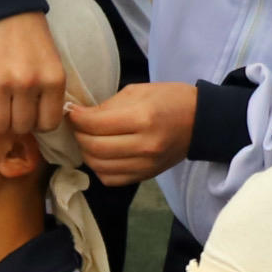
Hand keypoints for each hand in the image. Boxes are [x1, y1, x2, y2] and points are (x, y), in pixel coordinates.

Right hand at [0, 10, 67, 136]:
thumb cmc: (29, 38)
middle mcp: (28, 83)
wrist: (2, 7)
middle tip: (11, 106)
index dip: (38, 122)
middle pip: (20, 127)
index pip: (47, 124)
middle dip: (15, 121)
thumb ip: (49, 94)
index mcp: (53, 80)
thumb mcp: (52, 64)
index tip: (31, 112)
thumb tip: (38, 125)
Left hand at [65, 80, 196, 184]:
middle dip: (78, 135)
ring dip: (86, 153)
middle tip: (76, 125)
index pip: (96, 124)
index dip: (76, 118)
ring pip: (99, 166)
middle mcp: (144, 145)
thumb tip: (80, 116)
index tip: (70, 112)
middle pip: (94, 147)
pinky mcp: (146, 176)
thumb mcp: (138, 92)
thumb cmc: (169, 99)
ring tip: (86, 139)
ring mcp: (145, 164)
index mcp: (142, 118)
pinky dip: (99, 168)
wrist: (200, 122)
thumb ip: (108, 106)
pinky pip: (111, 179)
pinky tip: (101, 155)